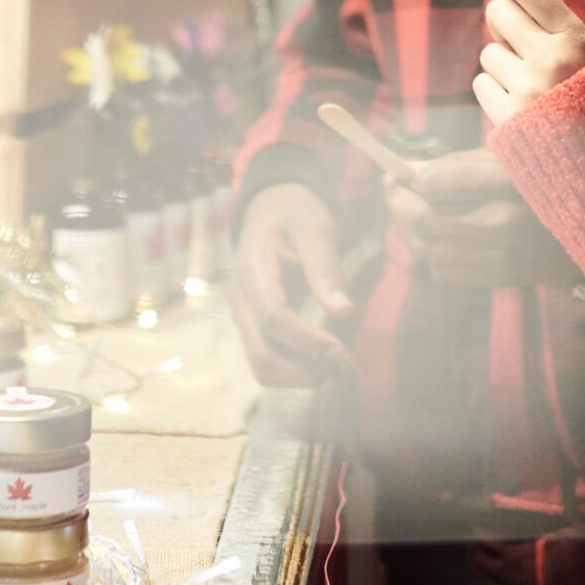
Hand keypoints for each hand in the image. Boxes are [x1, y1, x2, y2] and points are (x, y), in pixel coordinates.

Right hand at [231, 182, 353, 386]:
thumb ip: (325, 267)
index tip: (342, 351)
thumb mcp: (314, 227)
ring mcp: (243, 316)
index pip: (274, 319)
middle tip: (344, 365)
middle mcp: (240, 301)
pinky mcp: (253, 325)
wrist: (270, 208)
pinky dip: (296, 367)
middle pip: (262, 356)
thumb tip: (344, 311)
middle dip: (304, 371)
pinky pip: (268, 357)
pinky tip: (324, 359)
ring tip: (338, 366)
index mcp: (253, 271)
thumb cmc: (294, 213)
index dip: (308, 342)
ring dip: (300, 376)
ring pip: (262, 366)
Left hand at [388, 147, 581, 288]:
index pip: (433, 183)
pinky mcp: (504, 277)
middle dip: (399, 203)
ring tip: (423, 216)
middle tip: (394, 191)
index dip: (409, 180)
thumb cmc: (546, 178)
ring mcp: (502, 253)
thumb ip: (454, 164)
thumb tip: (402, 170)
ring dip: (416, 232)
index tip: (405, 175)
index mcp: (506, 178)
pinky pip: (445, 272)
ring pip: (427, 249)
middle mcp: (502, 219)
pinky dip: (436, 256)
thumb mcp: (507, 158)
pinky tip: (449, 240)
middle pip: (422, 218)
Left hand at [473, 0, 584, 129]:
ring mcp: (526, 89)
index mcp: (575, 38)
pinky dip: (495, 90)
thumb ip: (553, 26)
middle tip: (516, 38)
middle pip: (498, 12)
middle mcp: (550, 58)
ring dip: (503, 64)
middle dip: (502, 21)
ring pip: (489, 52)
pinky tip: (519, 103)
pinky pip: (482, 83)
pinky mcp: (507, 116)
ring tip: (530, 84)